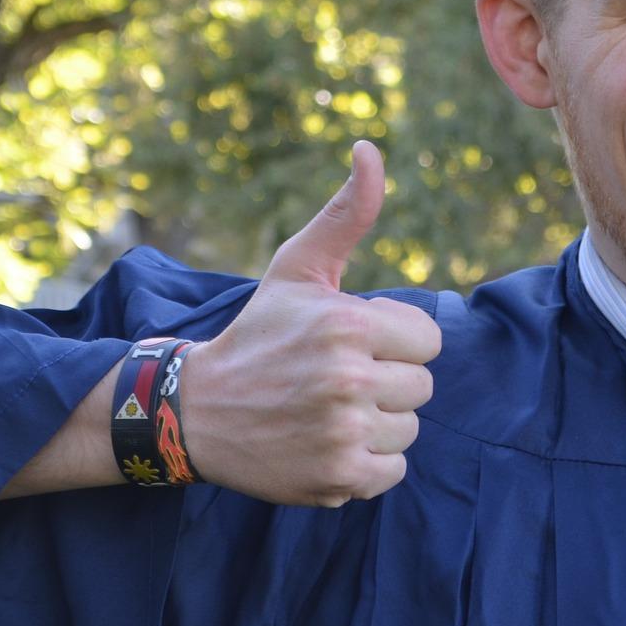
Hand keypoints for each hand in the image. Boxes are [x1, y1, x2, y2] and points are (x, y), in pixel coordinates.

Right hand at [180, 141, 441, 506]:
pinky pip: (393, 471)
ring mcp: (344, 433)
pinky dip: (366, 463)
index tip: (353, 343)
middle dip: (385, 381)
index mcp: (349, 324)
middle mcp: (350, 380)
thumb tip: (370, 148)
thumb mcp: (298, 268)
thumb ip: (346, 213)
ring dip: (376, 423)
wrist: (198, 411)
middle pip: (421, 386)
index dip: (394, 340)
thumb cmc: (259, 332)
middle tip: (333, 379)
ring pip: (409, 430)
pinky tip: (326, 442)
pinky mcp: (339, 477)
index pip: (428, 340)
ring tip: (326, 410)